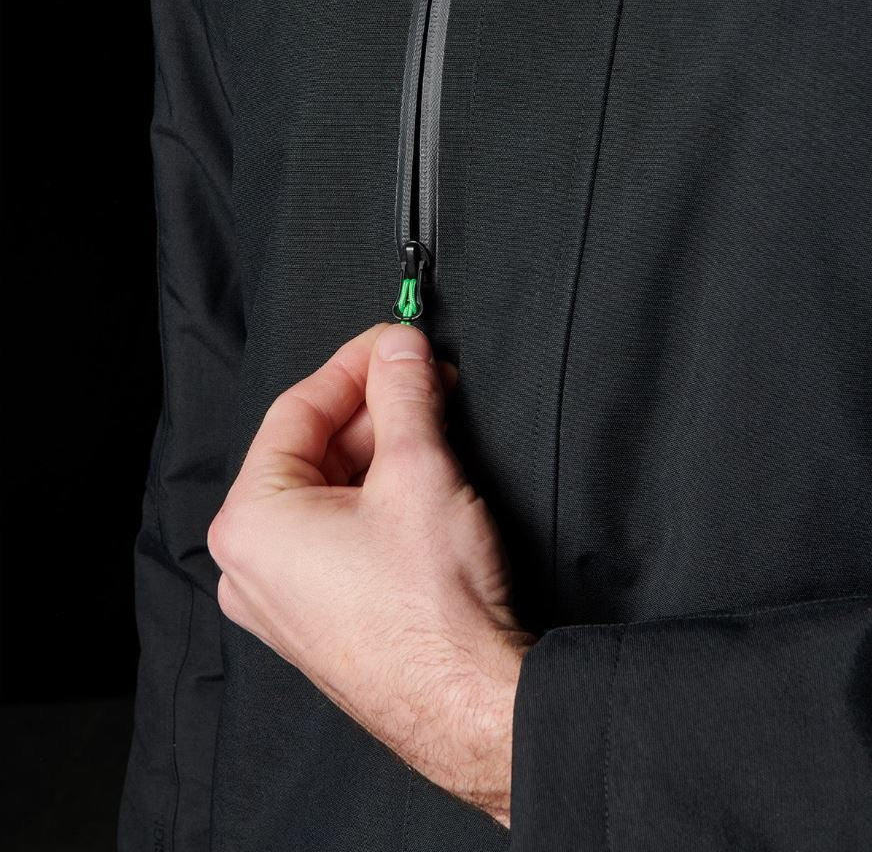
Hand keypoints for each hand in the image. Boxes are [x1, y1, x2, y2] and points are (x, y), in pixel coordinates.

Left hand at [206, 320, 535, 826]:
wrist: (467, 704)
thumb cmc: (431, 609)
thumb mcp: (418, 469)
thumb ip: (403, 392)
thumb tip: (399, 347)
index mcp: (249, 521)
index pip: (298, 409)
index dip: (355, 364)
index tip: (394, 340)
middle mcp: (249, 564)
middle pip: (311, 450)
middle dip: (373, 410)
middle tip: (423, 378)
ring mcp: (281, 599)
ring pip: (327, 492)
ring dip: (380, 452)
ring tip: (433, 425)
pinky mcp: (318, 620)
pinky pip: (335, 536)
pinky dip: (374, 499)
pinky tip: (420, 480)